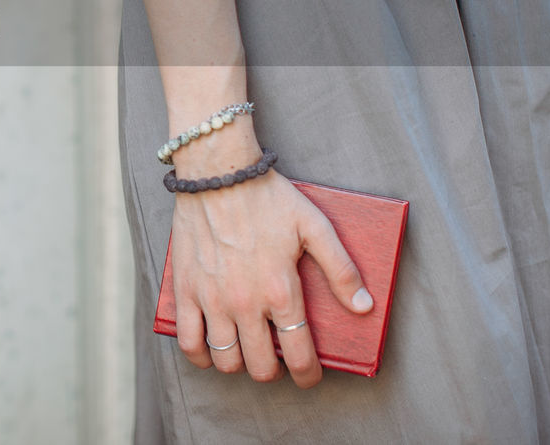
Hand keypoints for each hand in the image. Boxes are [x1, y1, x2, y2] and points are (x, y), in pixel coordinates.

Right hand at [170, 133, 374, 387]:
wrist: (217, 173)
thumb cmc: (267, 196)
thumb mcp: (315, 226)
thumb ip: (341, 269)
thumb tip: (363, 307)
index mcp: (281, 290)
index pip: (299, 354)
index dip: (309, 374)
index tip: (310, 375)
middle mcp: (246, 302)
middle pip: (261, 367)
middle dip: (275, 373)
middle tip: (278, 360)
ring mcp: (212, 299)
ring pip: (226, 361)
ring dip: (240, 365)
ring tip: (247, 351)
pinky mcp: (186, 290)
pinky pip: (188, 341)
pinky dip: (200, 357)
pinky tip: (211, 351)